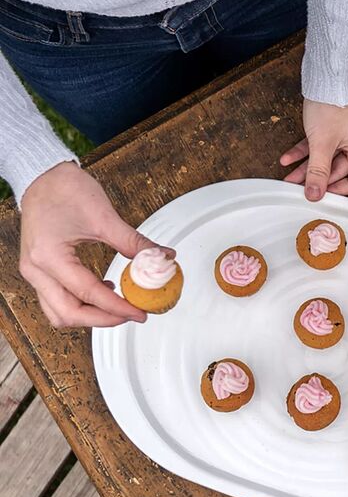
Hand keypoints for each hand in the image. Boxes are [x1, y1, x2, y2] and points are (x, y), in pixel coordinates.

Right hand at [19, 162, 165, 327]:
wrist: (42, 177)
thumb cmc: (64, 190)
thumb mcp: (105, 217)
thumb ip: (135, 242)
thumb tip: (163, 257)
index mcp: (49, 257)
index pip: (88, 293)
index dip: (117, 307)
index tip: (140, 312)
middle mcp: (36, 269)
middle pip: (67, 314)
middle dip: (103, 319)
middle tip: (132, 314)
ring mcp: (34, 272)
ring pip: (59, 312)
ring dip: (90, 315)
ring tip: (120, 306)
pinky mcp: (39, 270)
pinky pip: (57, 299)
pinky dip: (81, 303)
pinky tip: (105, 290)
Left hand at [281, 98, 347, 200]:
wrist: (329, 75)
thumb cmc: (335, 104)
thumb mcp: (323, 144)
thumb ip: (317, 172)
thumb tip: (314, 193)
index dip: (338, 190)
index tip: (321, 194)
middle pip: (339, 170)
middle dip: (316, 177)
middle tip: (298, 186)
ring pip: (327, 157)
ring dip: (307, 166)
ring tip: (289, 174)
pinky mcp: (338, 125)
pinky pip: (323, 144)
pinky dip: (307, 150)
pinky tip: (289, 157)